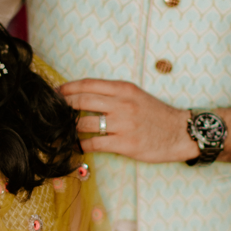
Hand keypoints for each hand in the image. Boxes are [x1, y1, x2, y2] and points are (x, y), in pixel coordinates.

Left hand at [60, 78, 197, 163]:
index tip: (55, 93)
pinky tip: (76, 146)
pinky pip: (94, 144)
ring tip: (61, 130)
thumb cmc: (156, 115)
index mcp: (124, 89)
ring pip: (84, 123)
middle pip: (82, 101)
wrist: (179, 133)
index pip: (88, 84)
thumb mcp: (136, 96)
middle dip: (62, 106)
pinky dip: (81, 145)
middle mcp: (122, 104)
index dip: (67, 88)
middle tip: (51, 111)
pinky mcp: (125, 144)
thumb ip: (113, 94)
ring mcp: (124, 124)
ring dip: (69, 127)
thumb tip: (83, 96)